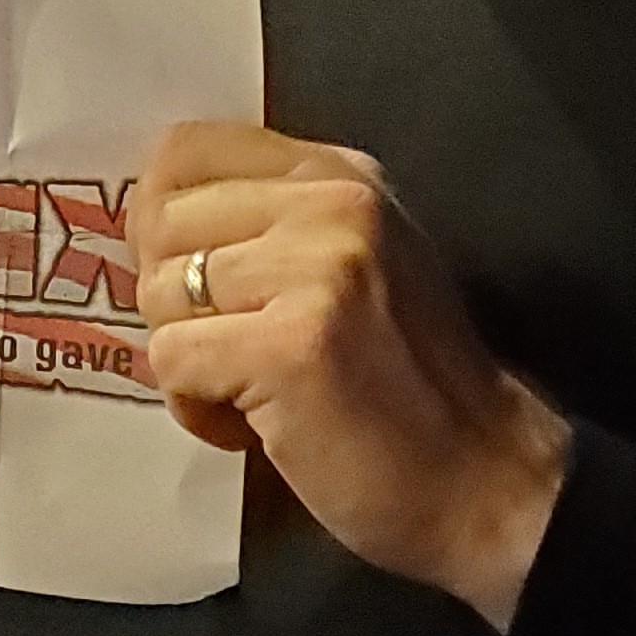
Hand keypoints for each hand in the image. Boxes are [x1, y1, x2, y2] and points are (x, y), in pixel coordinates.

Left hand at [133, 122, 569, 630]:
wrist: (491, 485)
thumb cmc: (407, 384)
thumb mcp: (354, 263)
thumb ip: (266, 223)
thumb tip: (144, 215)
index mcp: (339, 176)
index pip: (187, 150)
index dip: (161, 218)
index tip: (192, 279)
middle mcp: (331, 205)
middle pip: (159, 224)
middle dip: (174, 300)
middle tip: (236, 351)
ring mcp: (314, 270)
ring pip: (157, 293)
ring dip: (189, 359)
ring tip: (257, 391)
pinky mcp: (289, 344)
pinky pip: (170, 359)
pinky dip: (195, 407)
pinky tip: (255, 429)